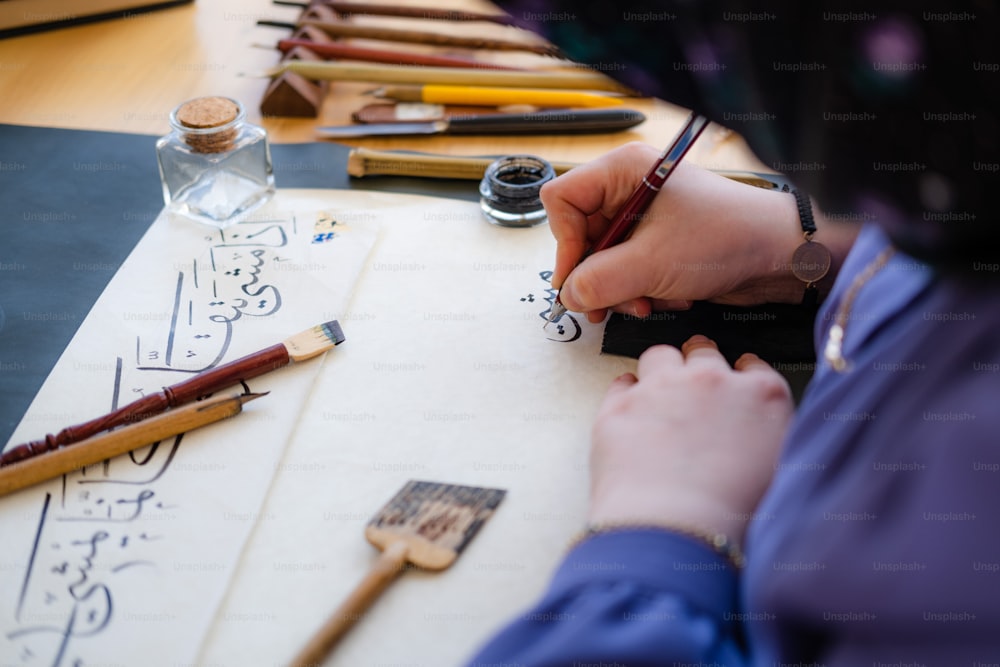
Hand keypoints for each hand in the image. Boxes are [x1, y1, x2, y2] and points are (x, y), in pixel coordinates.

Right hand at [543, 142, 836, 322]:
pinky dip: (639, 289)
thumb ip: (599, 281)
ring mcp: (643, 217)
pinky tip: (666, 298)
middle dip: (595, 276)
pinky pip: (626, 270)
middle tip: (604, 306)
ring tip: (643, 304)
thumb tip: (568, 296)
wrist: (781, 255)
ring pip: (602, 259)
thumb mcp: (652, 265)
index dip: (565, 242)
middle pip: (580, 235)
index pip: (563, 199)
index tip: (577, 278)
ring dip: (618, 289)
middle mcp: (629, 189)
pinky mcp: (658, 242)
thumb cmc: (726, 239)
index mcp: (623, 172)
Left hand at [587, 336, 793, 545]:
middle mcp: (713, 382)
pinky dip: (625, 394)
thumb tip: (760, 432)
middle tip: (692, 386)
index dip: (740, 376)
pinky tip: (630, 412)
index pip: (753, 367)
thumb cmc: (730, 516)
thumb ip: (771, 435)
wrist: (673, 532)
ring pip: (661, 356)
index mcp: (762, 397)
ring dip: (661, 370)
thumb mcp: (779, 472)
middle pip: (704, 352)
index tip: (733, 383)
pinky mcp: (620, 404)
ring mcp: (663, 388)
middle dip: (698, 364)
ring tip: (658, 394)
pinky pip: (621, 382)